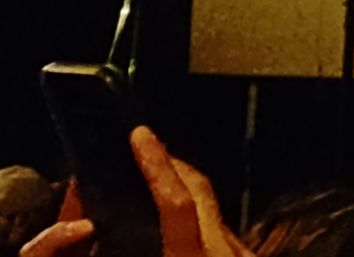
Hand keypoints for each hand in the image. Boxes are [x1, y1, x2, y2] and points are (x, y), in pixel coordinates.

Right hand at [21, 128, 252, 256]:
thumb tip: (101, 234)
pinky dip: (204, 228)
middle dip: (171, 167)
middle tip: (144, 151)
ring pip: (215, 215)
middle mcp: (226, 256)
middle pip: (201, 193)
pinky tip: (188, 237)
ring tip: (157, 189)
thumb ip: (150, 247)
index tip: (141, 134)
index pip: (178, 202)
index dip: (157, 165)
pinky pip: (226, 238)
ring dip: (188, 200)